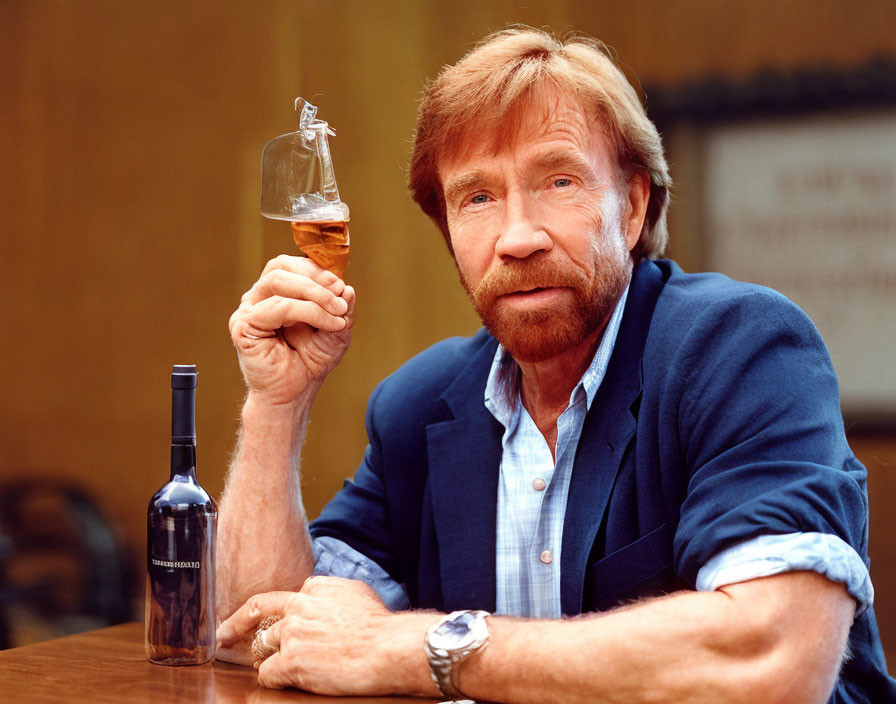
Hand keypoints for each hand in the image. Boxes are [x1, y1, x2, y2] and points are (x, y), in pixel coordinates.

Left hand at [217, 577, 436, 695]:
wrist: (387, 649)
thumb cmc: (380, 625)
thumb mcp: (356, 592)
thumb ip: (332, 592)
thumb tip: (323, 595)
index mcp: (314, 587)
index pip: (283, 598)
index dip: (274, 612)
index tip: (262, 618)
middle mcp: (299, 606)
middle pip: (261, 616)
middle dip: (237, 626)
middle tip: (223, 635)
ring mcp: (292, 634)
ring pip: (261, 646)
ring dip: (263, 658)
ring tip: (267, 666)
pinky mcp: (290, 662)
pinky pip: (266, 673)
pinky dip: (270, 678)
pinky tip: (281, 681)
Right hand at [228, 256, 354, 405]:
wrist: (294, 394)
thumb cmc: (310, 361)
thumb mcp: (336, 331)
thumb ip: (341, 309)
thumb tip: (347, 288)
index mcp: (277, 293)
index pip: (291, 266)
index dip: (316, 269)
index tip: (340, 283)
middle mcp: (260, 297)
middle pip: (281, 267)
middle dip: (315, 277)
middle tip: (339, 292)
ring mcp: (248, 310)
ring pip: (278, 282)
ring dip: (314, 294)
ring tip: (338, 311)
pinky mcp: (243, 326)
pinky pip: (277, 307)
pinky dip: (308, 312)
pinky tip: (330, 324)